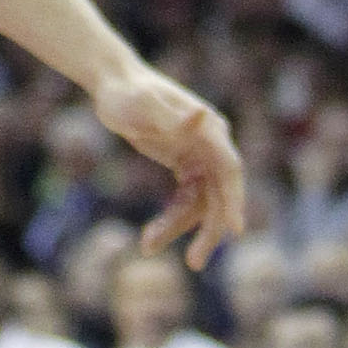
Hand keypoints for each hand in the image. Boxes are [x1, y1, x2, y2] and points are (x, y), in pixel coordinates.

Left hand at [87, 61, 246, 272]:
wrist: (112, 84)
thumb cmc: (127, 92)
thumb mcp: (143, 105)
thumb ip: (170, 115)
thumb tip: (201, 116)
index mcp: (207, 128)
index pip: (229, 168)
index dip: (234, 200)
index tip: (235, 231)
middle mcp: (208, 143)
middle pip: (219, 193)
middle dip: (208, 229)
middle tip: (194, 263)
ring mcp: (197, 155)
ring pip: (200, 203)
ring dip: (179, 228)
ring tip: (149, 244)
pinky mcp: (183, 164)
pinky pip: (185, 201)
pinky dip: (171, 220)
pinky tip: (150, 236)